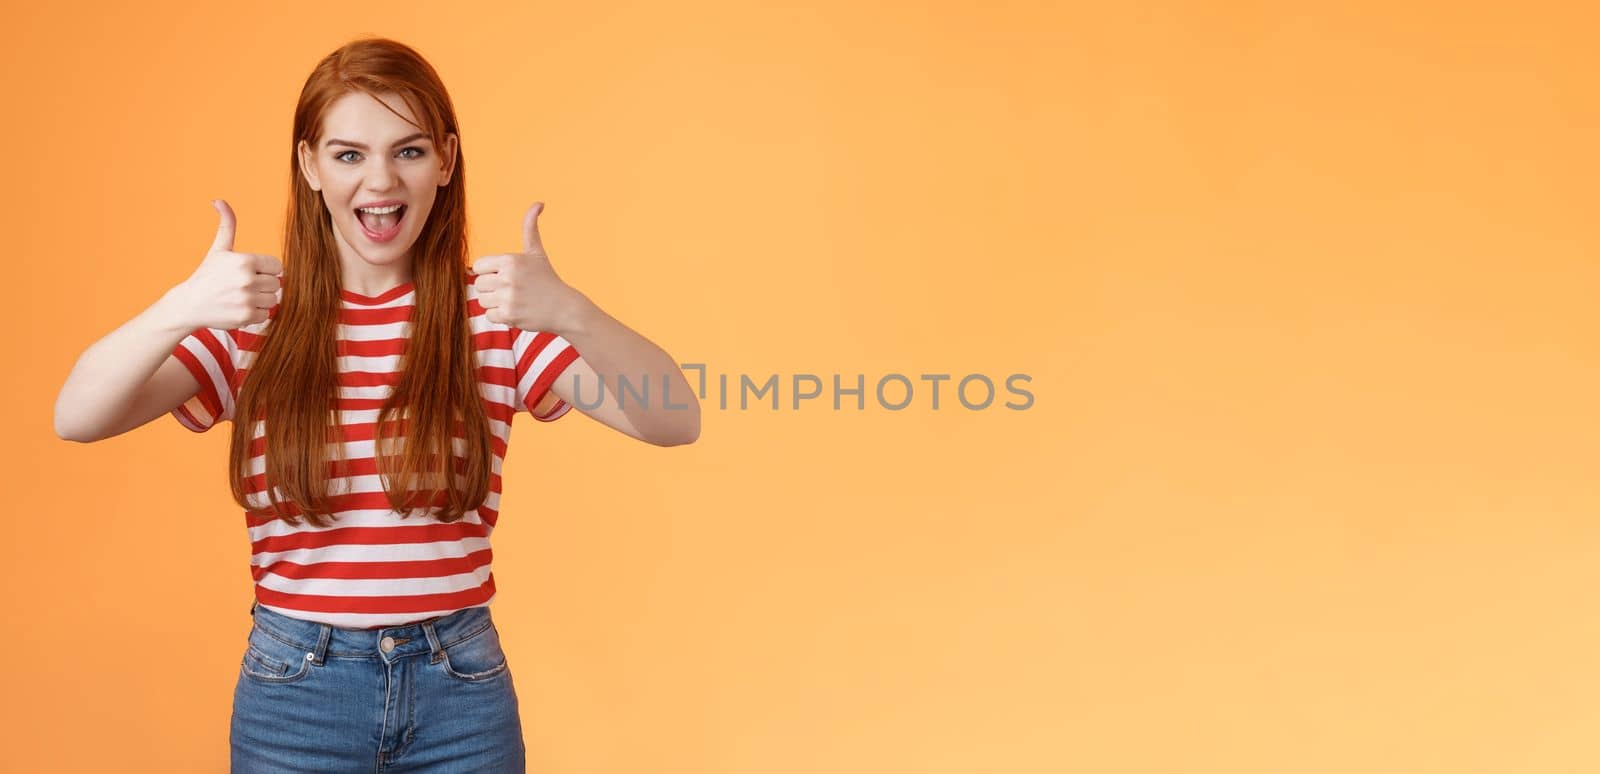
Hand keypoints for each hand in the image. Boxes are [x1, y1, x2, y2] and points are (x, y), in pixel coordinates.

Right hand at [167, 200, 282, 329]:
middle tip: (243, 287)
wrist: (189, 304)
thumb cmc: (207, 276)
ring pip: (273, 300)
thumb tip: (219, 200)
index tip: (251, 273)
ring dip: (261, 300)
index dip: (266, 270)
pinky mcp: (247, 316)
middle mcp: (248, 279)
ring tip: (241, 297)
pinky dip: (256, 314)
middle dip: (263, 285)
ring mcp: (248, 299)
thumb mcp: (219, 250)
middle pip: (276, 284)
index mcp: (245, 261)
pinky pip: (266, 314)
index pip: (277, 266)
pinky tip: (239, 308)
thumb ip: (227, 226)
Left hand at [470, 202, 584, 331]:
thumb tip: (539, 203)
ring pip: (483, 301)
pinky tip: (517, 311)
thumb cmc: (547, 279)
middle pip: (479, 284)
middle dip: (493, 289)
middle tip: (513, 290)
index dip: (490, 272)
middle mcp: (508, 277)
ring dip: (496, 303)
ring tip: (515, 301)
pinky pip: (490, 316)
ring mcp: (509, 297)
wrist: (564, 308)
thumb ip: (530, 227)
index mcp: (510, 260)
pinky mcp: (510, 315)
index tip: (506, 276)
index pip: (478, 266)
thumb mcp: (537, 252)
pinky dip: (501, 317)